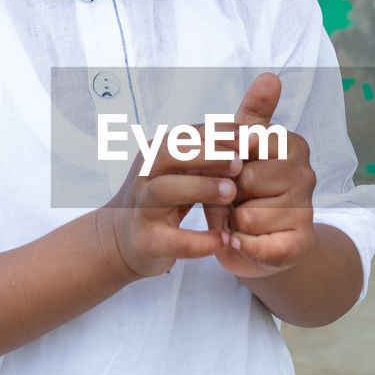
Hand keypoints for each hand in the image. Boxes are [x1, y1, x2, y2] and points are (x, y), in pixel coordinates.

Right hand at [96, 133, 240, 279]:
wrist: (121, 239)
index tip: (250, 137)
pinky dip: (199, 240)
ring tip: (231, 193)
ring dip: (200, 188)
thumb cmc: (162, 199)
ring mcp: (142, 208)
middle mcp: (145, 176)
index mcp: (156, 154)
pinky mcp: (146, 241)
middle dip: (207, 155)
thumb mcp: (181, 172)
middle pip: (170, 154)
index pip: (186, 135)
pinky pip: (172, 239)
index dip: (218, 134)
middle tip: (240, 163)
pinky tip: (223, 239)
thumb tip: (253, 135)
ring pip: (165, 190)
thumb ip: (210, 155)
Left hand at [205, 72, 316, 279]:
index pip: (247, 145)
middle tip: (229, 199)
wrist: (254, 240)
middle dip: (225, 194)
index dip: (225, 162)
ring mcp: (306, 210)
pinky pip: (262, 245)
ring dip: (231, 223)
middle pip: (245, 181)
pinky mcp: (300, 244)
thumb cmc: (244, 188)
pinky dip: (243, 246)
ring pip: (249, 216)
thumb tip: (269, 76)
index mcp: (292, 144)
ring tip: (237, 221)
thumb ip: (253, 113)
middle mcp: (306, 174)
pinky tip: (240, 241)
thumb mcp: (241, 146)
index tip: (227, 169)